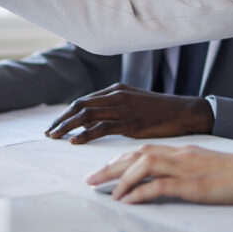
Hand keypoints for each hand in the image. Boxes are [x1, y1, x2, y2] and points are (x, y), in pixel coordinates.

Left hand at [45, 83, 213, 143]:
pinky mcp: (130, 123)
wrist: (183, 112)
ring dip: (67, 126)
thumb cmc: (160, 110)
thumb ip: (114, 107)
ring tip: (55, 137)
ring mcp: (123, 108)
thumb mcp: (134, 102)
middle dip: (62, 119)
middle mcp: (116, 96)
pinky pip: (102, 127)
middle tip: (49, 133)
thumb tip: (93, 119)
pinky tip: (75, 141)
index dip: (67, 113)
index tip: (55, 125)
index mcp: (116, 90)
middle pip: (80, 106)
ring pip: (87, 115)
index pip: (84, 100)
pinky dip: (85, 134)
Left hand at [85, 144, 232, 204]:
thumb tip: (160, 180)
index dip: (119, 159)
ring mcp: (186, 169)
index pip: (142, 150)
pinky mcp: (194, 186)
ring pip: (144, 167)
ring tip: (106, 193)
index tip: (102, 170)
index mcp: (181, 150)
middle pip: (137, 155)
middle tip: (90, 180)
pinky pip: (160, 187)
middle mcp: (180, 155)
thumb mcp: (203, 166)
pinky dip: (140, 193)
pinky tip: (128, 201)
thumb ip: (182, 169)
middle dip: (110, 167)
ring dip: (121, 180)